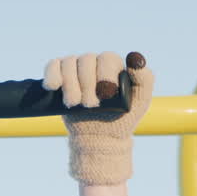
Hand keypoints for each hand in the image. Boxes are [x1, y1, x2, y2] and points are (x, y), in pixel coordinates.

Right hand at [42, 51, 153, 185]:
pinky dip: (52, 75)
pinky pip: (53, 65)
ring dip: (70, 85)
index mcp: (114, 65)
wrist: (100, 137)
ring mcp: (76, 69)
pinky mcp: (60, 76)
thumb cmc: (122, 119)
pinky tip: (53, 87)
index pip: (106, 58)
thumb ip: (144, 80)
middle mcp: (95, 63)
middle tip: (90, 106)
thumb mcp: (140, 102)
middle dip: (86, 84)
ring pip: (68, 63)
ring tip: (75, 104)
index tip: (105, 96)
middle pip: (86, 60)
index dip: (104, 75)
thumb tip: (134, 58)